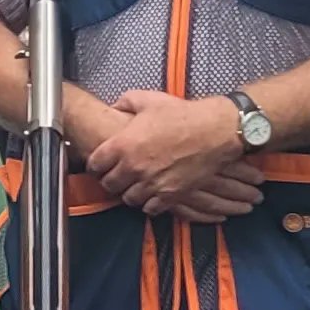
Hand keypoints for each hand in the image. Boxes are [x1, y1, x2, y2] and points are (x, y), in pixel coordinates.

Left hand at [84, 89, 264, 221]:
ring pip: (128, 199)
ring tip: (134, 185)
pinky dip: (148, 203)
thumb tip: (114, 107)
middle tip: (117, 175)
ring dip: (129, 192)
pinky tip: (152, 194)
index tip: (101, 164)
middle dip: (110, 180)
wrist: (215, 130)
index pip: (94, 165)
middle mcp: (133, 167)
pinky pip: (150, 209)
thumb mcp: (149, 100)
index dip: (96, 165)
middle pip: (109, 185)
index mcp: (123, 145)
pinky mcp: (170, 195)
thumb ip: (125, 102)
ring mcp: (151, 183)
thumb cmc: (182, 114)